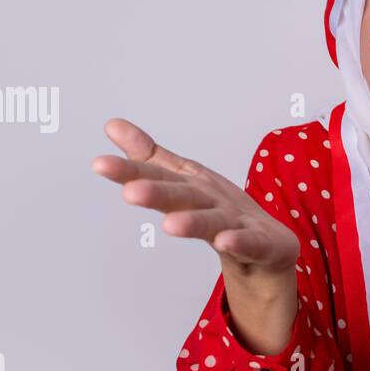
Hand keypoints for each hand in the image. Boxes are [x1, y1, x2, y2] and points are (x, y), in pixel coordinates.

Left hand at [90, 117, 300, 277]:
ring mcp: (239, 222)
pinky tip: (225, 241)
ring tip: (171, 225)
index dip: (130, 172)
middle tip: (132, 192)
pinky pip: (250, 244)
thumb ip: (149, 158)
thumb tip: (111, 125)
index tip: (100, 165)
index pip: (157, 177)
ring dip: (195, 221)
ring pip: (214, 221)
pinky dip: (239, 241)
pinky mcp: (264, 244)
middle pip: (183, 196)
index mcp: (191, 187)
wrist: (269, 245)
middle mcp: (213, 200)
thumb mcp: (182, 182)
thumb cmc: (222, 209)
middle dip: (159, 192)